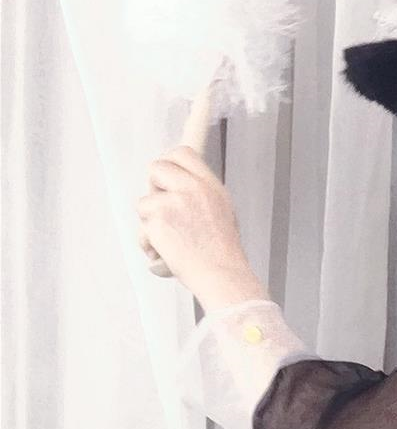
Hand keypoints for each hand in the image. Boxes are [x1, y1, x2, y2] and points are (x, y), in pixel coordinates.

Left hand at [136, 146, 246, 289]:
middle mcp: (192, 188)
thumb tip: (178, 185)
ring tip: (170, 239)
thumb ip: (200, 194)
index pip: (182, 153)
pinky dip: (148, 241)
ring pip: (144, 201)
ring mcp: (174, 202)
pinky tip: (165, 251)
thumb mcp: (222, 211)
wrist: (222, 275)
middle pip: (157, 167)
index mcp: (210, 186)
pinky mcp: (158, 219)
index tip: (166, 177)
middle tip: (163, 208)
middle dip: (153, 186)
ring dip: (151, 221)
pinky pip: (141, 226)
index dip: (170, 163)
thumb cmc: (222, 252)